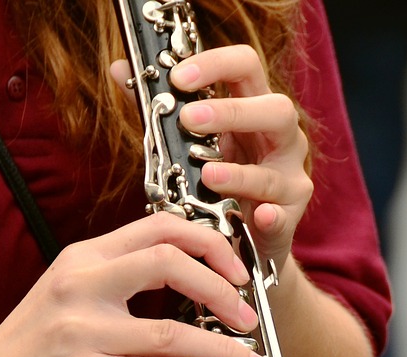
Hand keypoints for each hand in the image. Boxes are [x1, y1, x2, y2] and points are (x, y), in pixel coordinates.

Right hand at [0, 213, 273, 356]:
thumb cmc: (29, 348)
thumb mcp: (75, 304)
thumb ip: (129, 299)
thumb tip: (194, 315)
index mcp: (85, 258)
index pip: (161, 228)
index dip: (210, 244)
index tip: (236, 273)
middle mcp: (82, 284)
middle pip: (170, 262)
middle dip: (223, 289)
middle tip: (248, 317)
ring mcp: (79, 329)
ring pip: (170, 330)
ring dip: (223, 350)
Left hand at [168, 45, 313, 273]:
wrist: (240, 241)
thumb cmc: (215, 182)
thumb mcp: (190, 142)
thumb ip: (158, 108)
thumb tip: (117, 69)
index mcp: (255, 108)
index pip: (246, 67)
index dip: (216, 65)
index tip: (178, 77)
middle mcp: (281, 139)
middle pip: (275, 109)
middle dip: (232, 112)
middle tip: (189, 119)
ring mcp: (289, 178)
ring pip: (273, 168)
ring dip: (240, 172)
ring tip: (208, 175)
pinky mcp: (289, 217)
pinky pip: (281, 216)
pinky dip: (270, 216)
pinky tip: (257, 216)